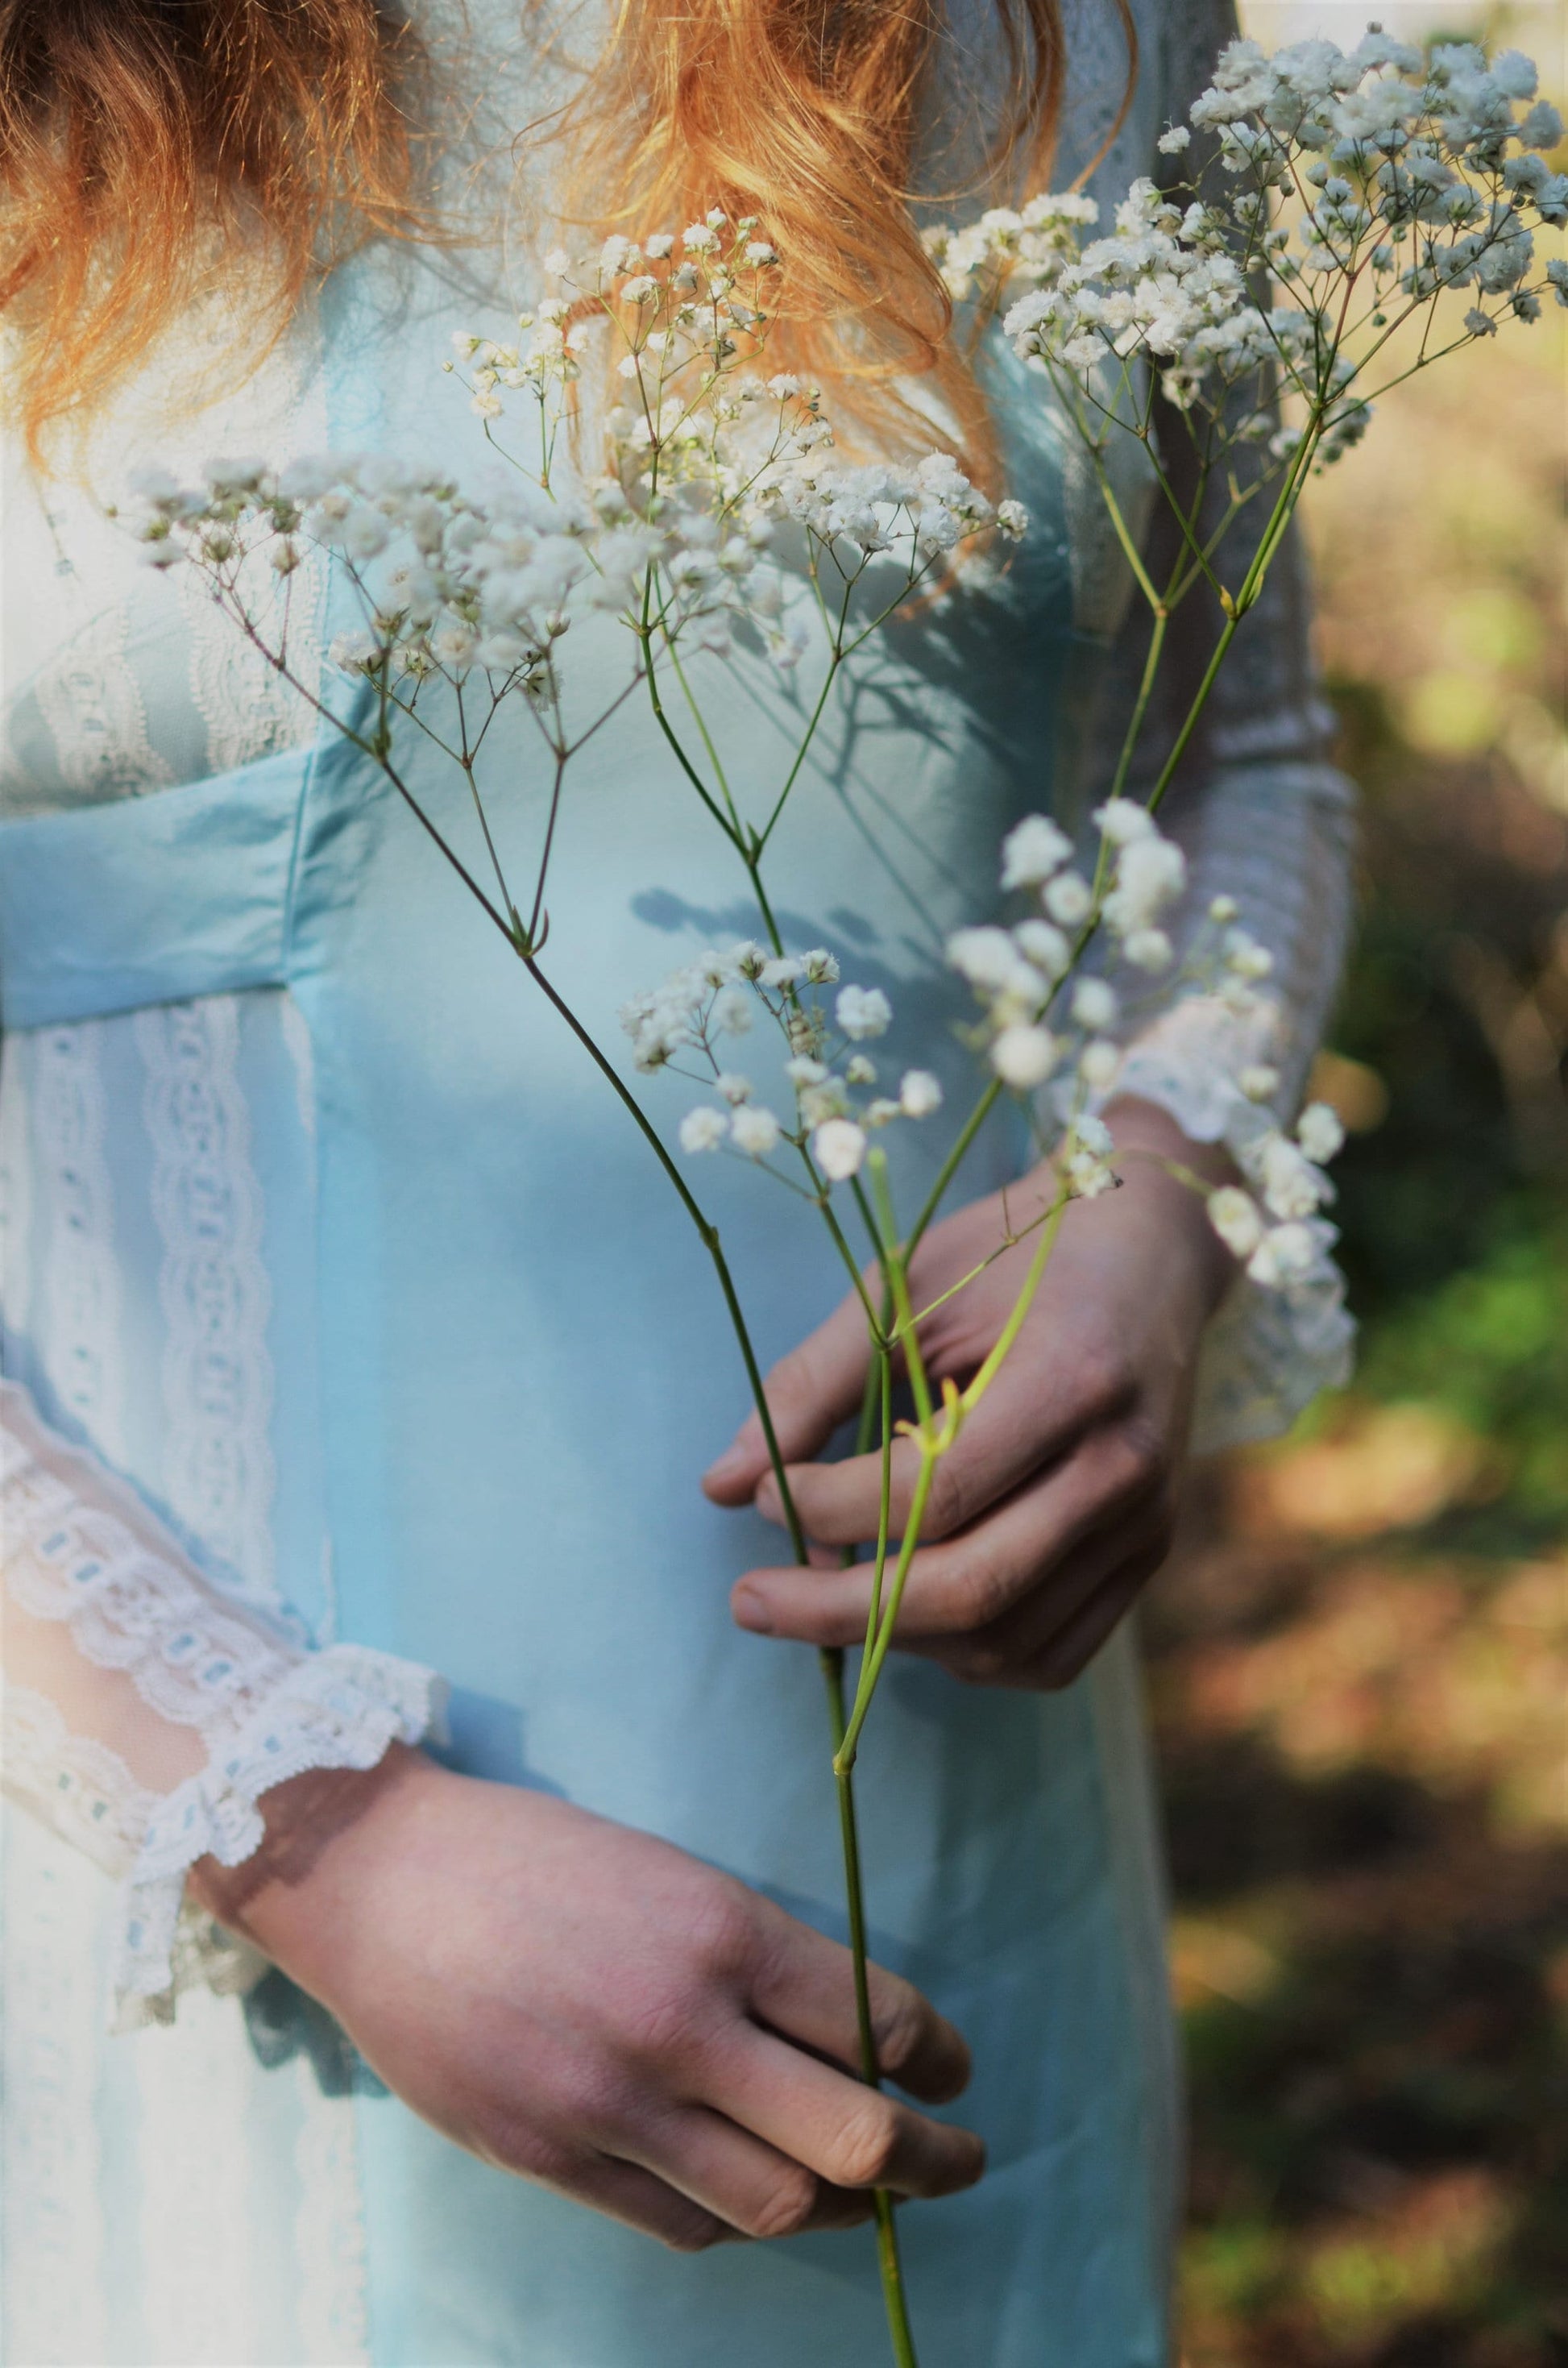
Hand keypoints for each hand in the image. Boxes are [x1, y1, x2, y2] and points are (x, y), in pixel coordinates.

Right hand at [191, 1748, 981, 2249]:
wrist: (379, 1879)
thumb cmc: (531, 1857)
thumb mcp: (667, 1871)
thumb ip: (752, 1958)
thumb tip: (847, 2036)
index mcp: (719, 1927)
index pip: (879, 2020)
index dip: (939, 2060)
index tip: (955, 2073)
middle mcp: (678, 2023)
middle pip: (851, 2137)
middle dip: (928, 2160)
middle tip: (958, 2159)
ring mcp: (611, 2103)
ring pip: (774, 2201)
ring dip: (840, 2204)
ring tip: (864, 2192)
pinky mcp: (550, 2156)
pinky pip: (681, 2222)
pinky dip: (735, 2216)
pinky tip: (752, 2191)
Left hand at [704, 1099, 1233, 1689]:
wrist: (1150, 1245)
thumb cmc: (1016, 1252)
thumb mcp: (907, 1286)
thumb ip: (815, 1382)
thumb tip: (720, 1484)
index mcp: (1072, 1377)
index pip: (937, 1490)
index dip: (832, 1508)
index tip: (764, 1492)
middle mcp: (1124, 1465)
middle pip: (972, 1590)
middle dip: (839, 1609)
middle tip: (749, 1598)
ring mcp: (1147, 1521)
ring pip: (1006, 1640)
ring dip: (897, 1638)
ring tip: (823, 1596)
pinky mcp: (1150, 1554)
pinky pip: (1051, 1654)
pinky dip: (964, 1653)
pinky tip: (906, 1612)